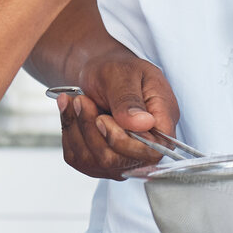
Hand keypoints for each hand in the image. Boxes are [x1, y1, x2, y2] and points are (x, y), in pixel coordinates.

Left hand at [56, 54, 179, 179]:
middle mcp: (148, 144)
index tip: (102, 118)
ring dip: (78, 130)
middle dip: (93, 133)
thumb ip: (130, 99)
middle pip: (120, 162)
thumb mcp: (123, 74)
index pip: (153, 152)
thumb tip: (143, 123)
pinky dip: (70, 134)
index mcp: (163, 120)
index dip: (125, 143)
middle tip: (83, 100)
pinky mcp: (103, 160)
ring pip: (97, 163)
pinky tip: (71, 111)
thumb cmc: (118, 69)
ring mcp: (126, 156)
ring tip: (77, 101)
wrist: (101, 72)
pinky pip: (81, 160)